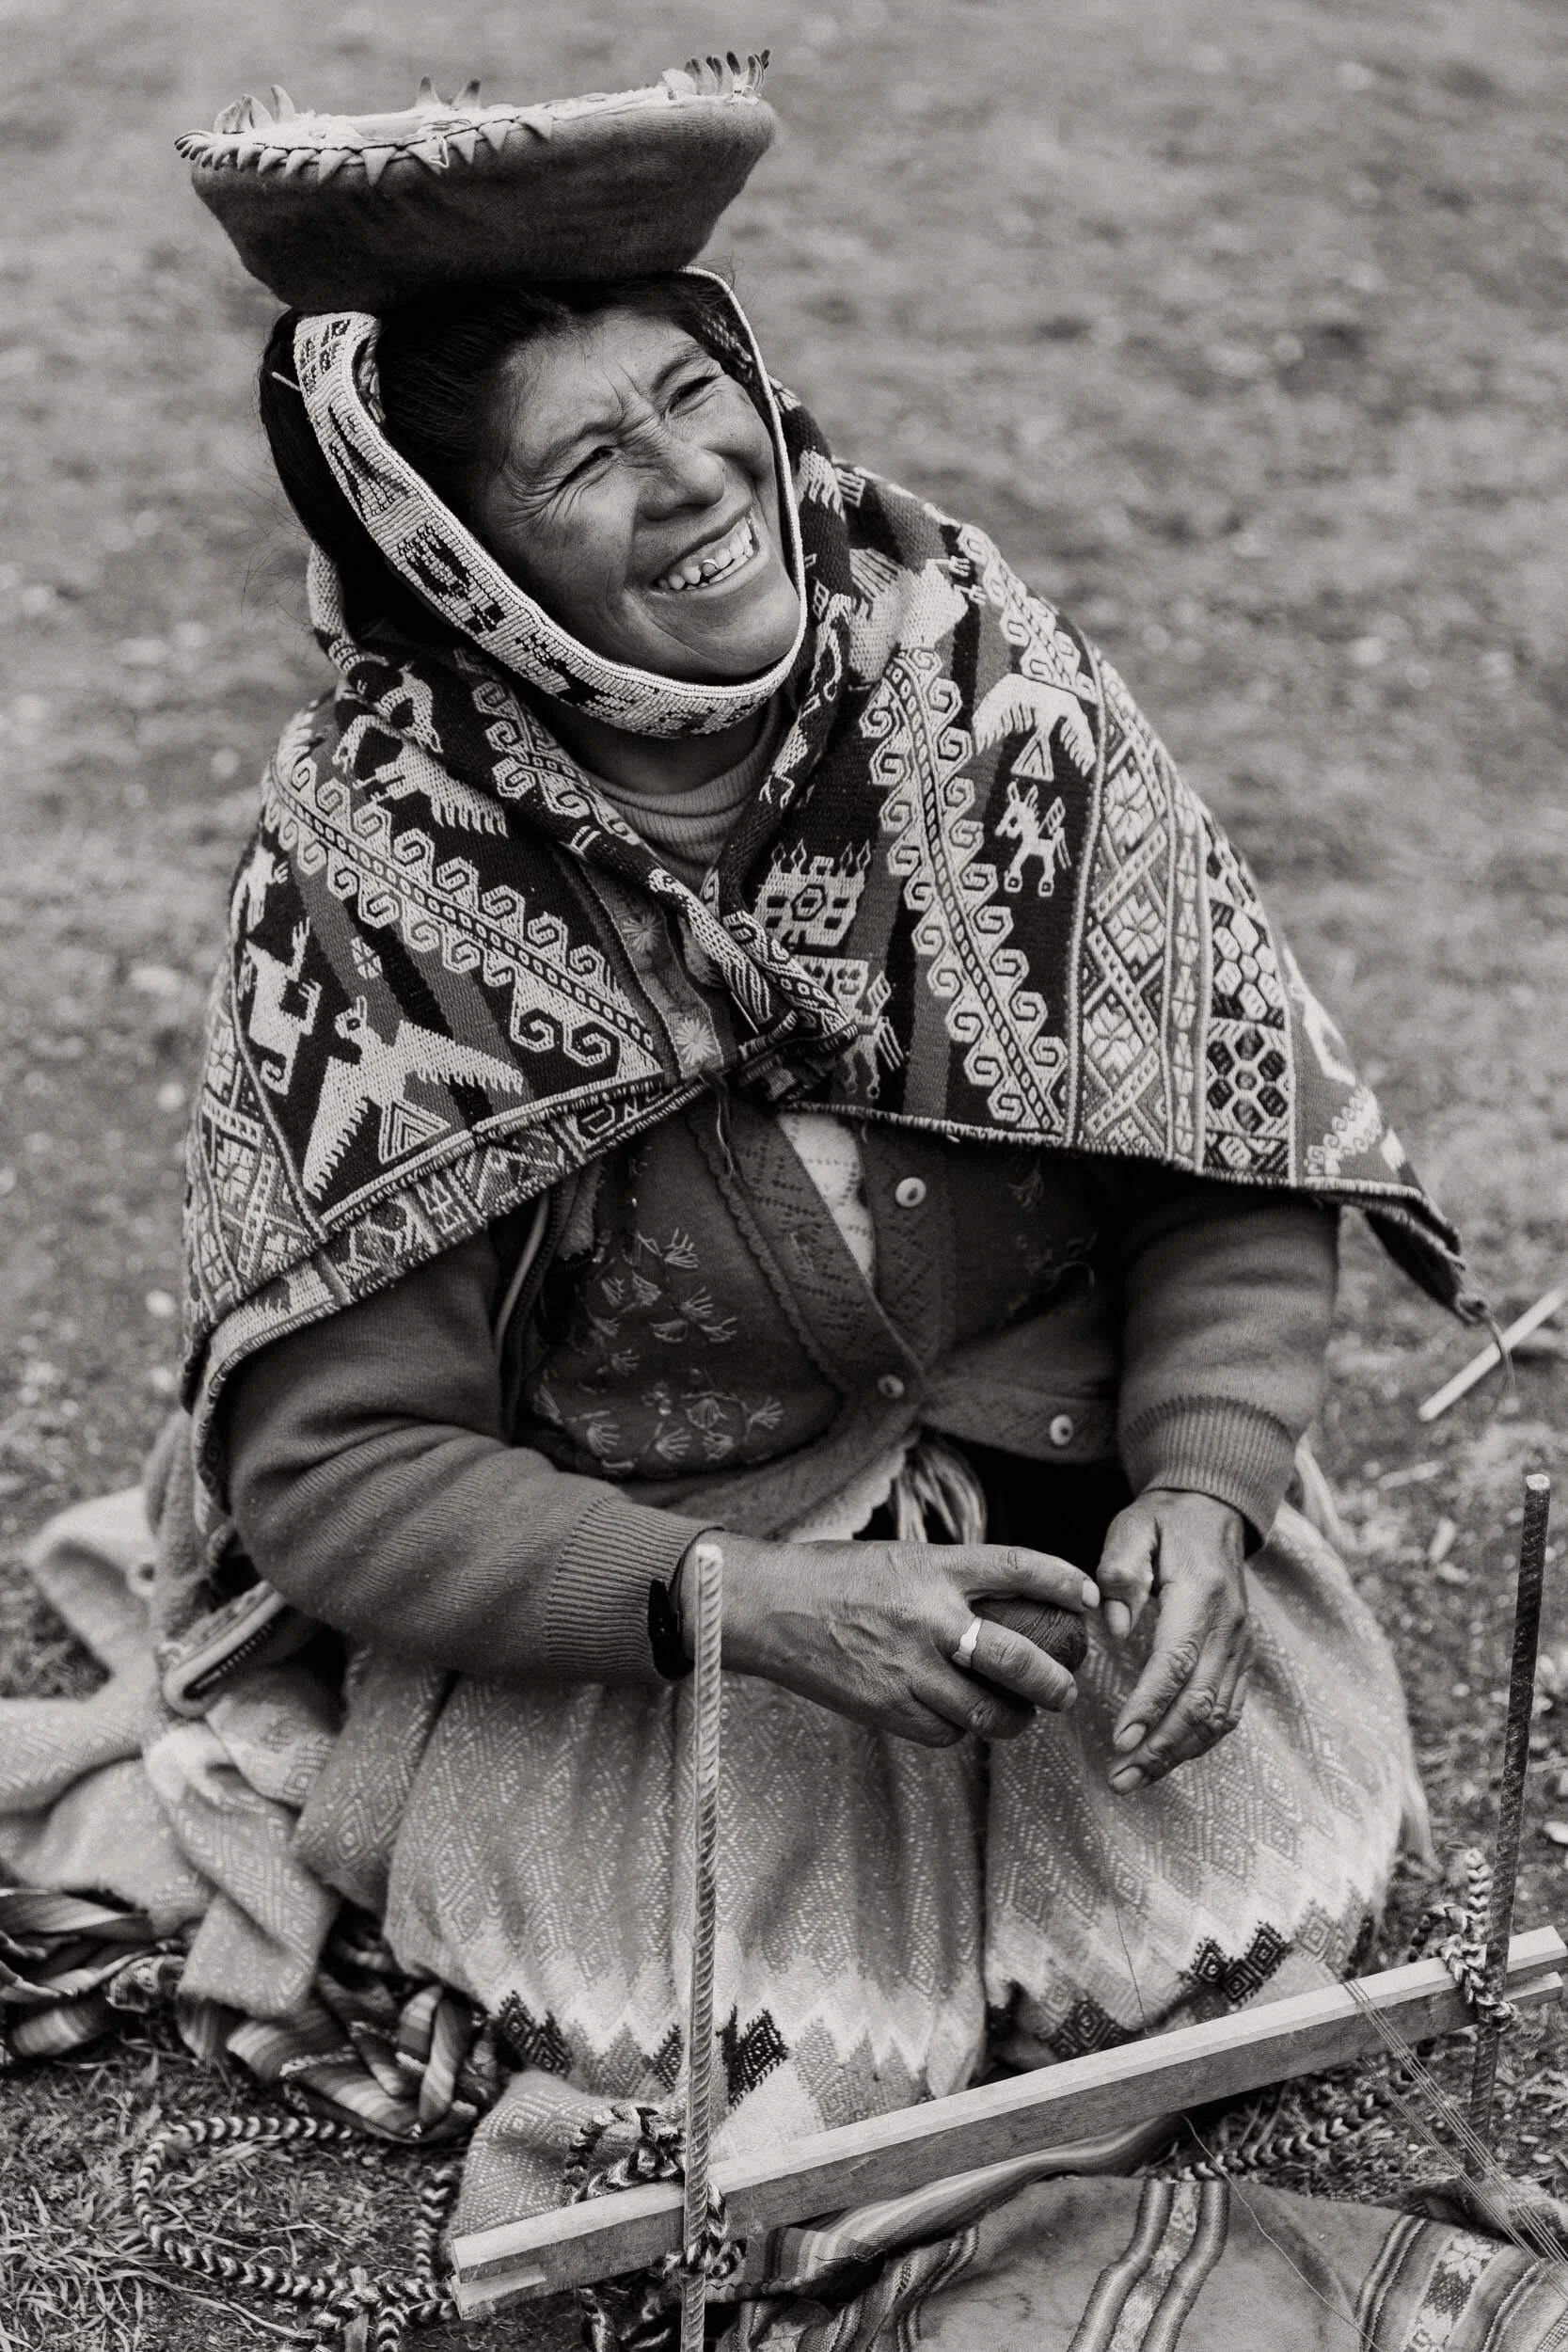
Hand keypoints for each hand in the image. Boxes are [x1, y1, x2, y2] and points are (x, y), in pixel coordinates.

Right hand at [712, 1533, 1098, 1746]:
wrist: (768, 1606)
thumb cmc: (835, 1577)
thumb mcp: (902, 1558)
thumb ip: (953, 1579)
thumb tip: (1012, 1606)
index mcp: (935, 1568)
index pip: (1019, 1567)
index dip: (1065, 1582)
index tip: (1089, 1599)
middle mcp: (929, 1617)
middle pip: (1020, 1659)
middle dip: (1056, 1684)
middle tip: (1066, 1691)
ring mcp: (908, 1666)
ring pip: (987, 1711)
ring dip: (1014, 1720)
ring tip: (1020, 1716)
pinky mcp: (886, 1706)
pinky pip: (944, 1731)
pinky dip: (959, 1729)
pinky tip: (958, 1718)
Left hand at [1094, 1488, 1250, 1791]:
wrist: (1214, 1513)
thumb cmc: (1164, 1523)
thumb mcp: (1133, 1529)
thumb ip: (1119, 1572)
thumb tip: (1114, 1628)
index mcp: (1201, 1595)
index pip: (1176, 1663)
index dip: (1149, 1706)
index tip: (1120, 1740)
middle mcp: (1229, 1627)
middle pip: (1200, 1702)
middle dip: (1161, 1747)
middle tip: (1120, 1778)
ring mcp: (1241, 1645)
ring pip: (1217, 1716)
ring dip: (1178, 1753)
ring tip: (1135, 1778)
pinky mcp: (1242, 1657)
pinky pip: (1228, 1710)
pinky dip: (1200, 1740)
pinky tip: (1167, 1756)